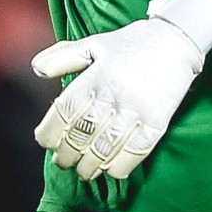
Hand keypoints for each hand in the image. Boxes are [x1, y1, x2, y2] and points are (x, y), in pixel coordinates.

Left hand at [30, 17, 204, 181]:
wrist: (175, 40)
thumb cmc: (130, 44)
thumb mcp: (93, 44)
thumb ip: (62, 57)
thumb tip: (36, 69)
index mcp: (94, 77)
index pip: (62, 113)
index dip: (49, 133)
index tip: (46, 141)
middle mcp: (112, 95)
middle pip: (80, 136)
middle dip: (66, 155)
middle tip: (63, 160)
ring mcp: (135, 110)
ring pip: (104, 150)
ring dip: (90, 167)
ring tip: (84, 171)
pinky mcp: (157, 122)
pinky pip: (134, 153)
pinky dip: (119, 167)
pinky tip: (111, 169)